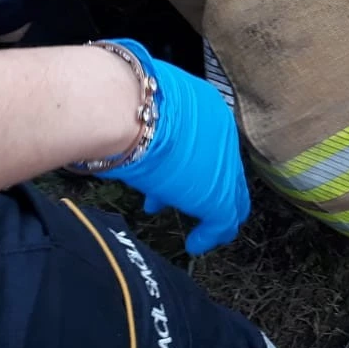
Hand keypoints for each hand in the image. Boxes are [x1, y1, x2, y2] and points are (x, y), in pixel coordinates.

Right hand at [96, 39, 249, 254]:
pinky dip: (210, 234)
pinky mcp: (218, 196)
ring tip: (188, 221)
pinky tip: (195, 244)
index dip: (192, 160)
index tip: (174, 173)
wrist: (125, 113)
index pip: (209, 142)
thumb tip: (129, 127)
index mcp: (207, 106)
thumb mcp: (141, 107)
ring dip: (204, 208)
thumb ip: (148, 121)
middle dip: (202, 185)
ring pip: (227, 194)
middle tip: (185, 200)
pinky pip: (223, 221)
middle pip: (224, 168)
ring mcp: (224, 166)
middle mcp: (222, 134)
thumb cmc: (121, 103)